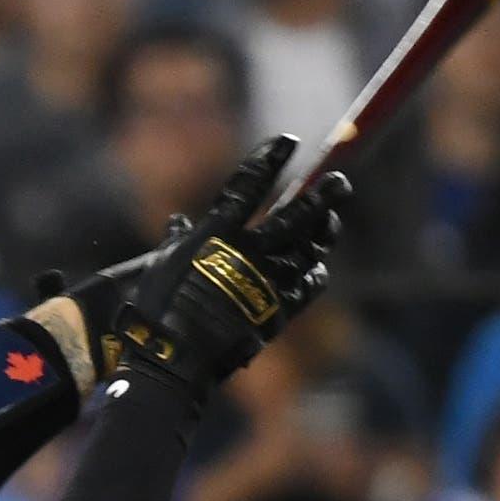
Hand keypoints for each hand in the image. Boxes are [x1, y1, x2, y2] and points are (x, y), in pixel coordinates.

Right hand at [101, 138, 344, 395]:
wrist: (174, 358)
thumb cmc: (158, 311)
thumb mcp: (162, 267)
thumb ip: (178, 241)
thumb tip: (178, 221)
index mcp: (218, 234)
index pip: (249, 185)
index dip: (269, 159)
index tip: (288, 142)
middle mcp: (249, 252)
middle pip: (298, 215)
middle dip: (324, 195)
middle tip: (341, 182)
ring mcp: (268, 282)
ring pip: (310, 248)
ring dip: (323, 232)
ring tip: (330, 221)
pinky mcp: (278, 311)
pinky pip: (308, 285)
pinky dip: (314, 274)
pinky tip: (316, 268)